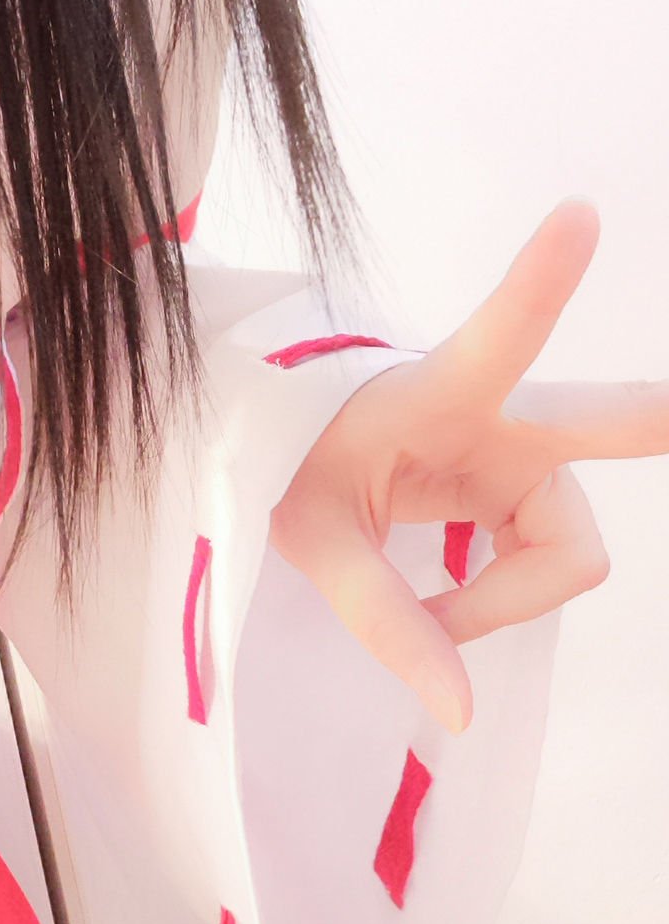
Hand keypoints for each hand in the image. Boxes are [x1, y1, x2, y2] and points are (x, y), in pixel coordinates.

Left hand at [266, 198, 668, 735]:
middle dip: (653, 415)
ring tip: (428, 609)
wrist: (290, 449)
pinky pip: (546, 569)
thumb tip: (462, 710)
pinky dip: (501, 599)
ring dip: (504, 598)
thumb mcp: (312, 536)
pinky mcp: (529, 490)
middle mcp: (501, 418)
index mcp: (438, 391)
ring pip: (565, 557)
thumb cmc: (297, 461)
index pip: (499, 334)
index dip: (541, 279)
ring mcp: (524, 456)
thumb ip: (383, 616)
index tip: (578, 213)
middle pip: (604, 421)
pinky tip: (448, 598)